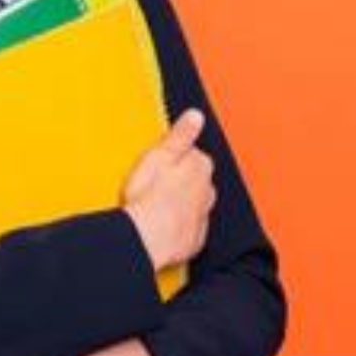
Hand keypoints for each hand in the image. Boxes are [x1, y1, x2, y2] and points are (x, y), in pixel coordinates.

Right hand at [123, 108, 215, 270]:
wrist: (148, 238)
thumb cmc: (150, 197)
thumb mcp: (160, 154)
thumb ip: (181, 134)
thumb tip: (196, 116)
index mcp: (200, 166)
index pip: (192, 154)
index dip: (173, 158)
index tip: (159, 163)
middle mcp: (207, 191)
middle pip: (195, 180)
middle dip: (179, 181)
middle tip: (154, 185)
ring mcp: (202, 216)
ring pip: (193, 204)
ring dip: (180, 204)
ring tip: (155, 207)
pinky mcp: (193, 239)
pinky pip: (187, 228)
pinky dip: (177, 227)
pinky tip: (160, 226)